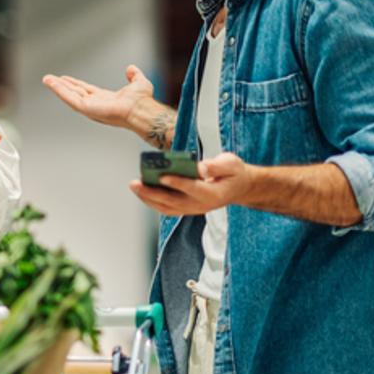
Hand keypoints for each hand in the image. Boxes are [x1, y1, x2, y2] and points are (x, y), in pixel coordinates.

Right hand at [43, 65, 156, 128]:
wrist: (141, 109)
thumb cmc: (142, 102)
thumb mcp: (139, 82)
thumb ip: (134, 75)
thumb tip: (131, 68)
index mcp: (105, 99)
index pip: (86, 90)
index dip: (75, 84)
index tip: (65, 79)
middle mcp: (96, 104)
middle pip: (74, 93)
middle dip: (62, 86)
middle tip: (50, 79)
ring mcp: (90, 107)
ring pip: (69, 96)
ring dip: (57, 87)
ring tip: (46, 79)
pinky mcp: (86, 109)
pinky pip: (70, 98)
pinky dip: (59, 91)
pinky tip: (52, 83)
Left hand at [129, 152, 252, 216]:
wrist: (239, 187)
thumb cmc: (233, 172)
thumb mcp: (231, 164)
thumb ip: (217, 166)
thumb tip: (201, 168)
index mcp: (214, 194)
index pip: (193, 189)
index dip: (178, 183)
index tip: (162, 176)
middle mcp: (202, 205)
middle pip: (174, 201)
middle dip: (152, 192)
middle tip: (135, 183)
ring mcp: (193, 209)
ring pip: (167, 207)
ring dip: (149, 198)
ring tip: (134, 186)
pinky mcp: (187, 209)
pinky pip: (167, 208)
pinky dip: (153, 201)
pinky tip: (142, 191)